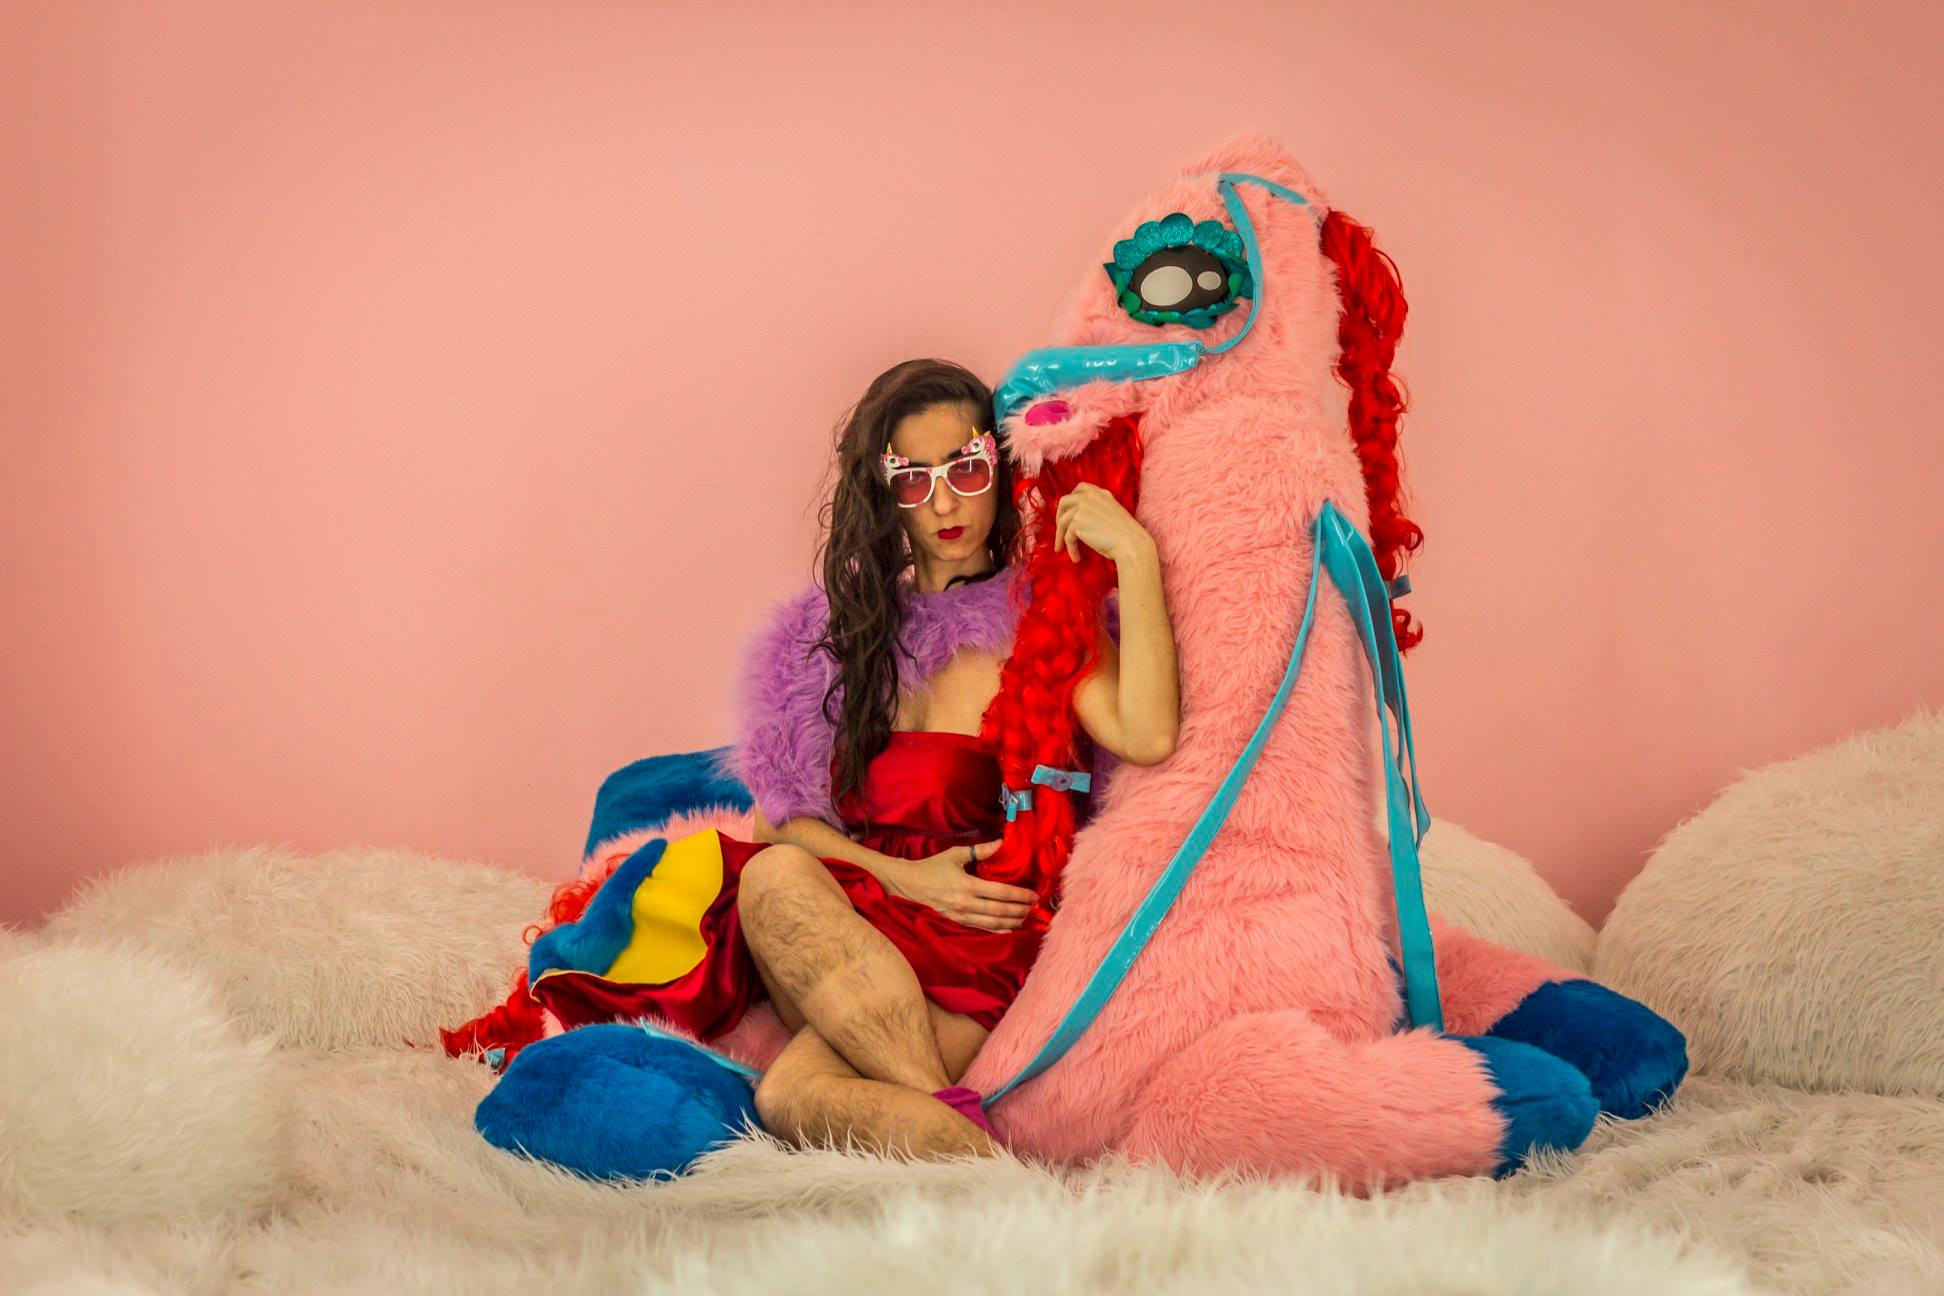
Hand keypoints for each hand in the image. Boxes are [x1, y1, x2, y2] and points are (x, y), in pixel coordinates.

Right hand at [882, 840, 1035, 930]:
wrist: (908, 884)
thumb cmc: (932, 867)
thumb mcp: (955, 854)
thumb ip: (980, 850)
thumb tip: (1002, 842)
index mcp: (967, 885)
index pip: (1000, 892)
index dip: (1019, 895)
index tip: (1033, 895)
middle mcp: (965, 904)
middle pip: (999, 911)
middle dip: (1019, 910)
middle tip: (1034, 908)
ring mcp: (961, 916)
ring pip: (992, 923)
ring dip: (1011, 922)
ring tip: (1025, 918)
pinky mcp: (956, 922)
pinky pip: (981, 929)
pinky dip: (997, 930)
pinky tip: (1009, 929)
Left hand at [1052, 482, 1154, 564]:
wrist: (1131, 544)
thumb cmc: (1127, 536)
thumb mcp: (1114, 514)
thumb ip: (1099, 511)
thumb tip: (1081, 520)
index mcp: (1102, 494)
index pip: (1081, 488)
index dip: (1071, 499)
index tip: (1069, 511)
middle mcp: (1090, 497)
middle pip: (1064, 501)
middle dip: (1059, 516)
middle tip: (1060, 530)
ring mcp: (1082, 508)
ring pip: (1062, 522)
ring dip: (1060, 536)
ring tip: (1061, 548)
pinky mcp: (1077, 522)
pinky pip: (1067, 537)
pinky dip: (1070, 549)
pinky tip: (1076, 558)